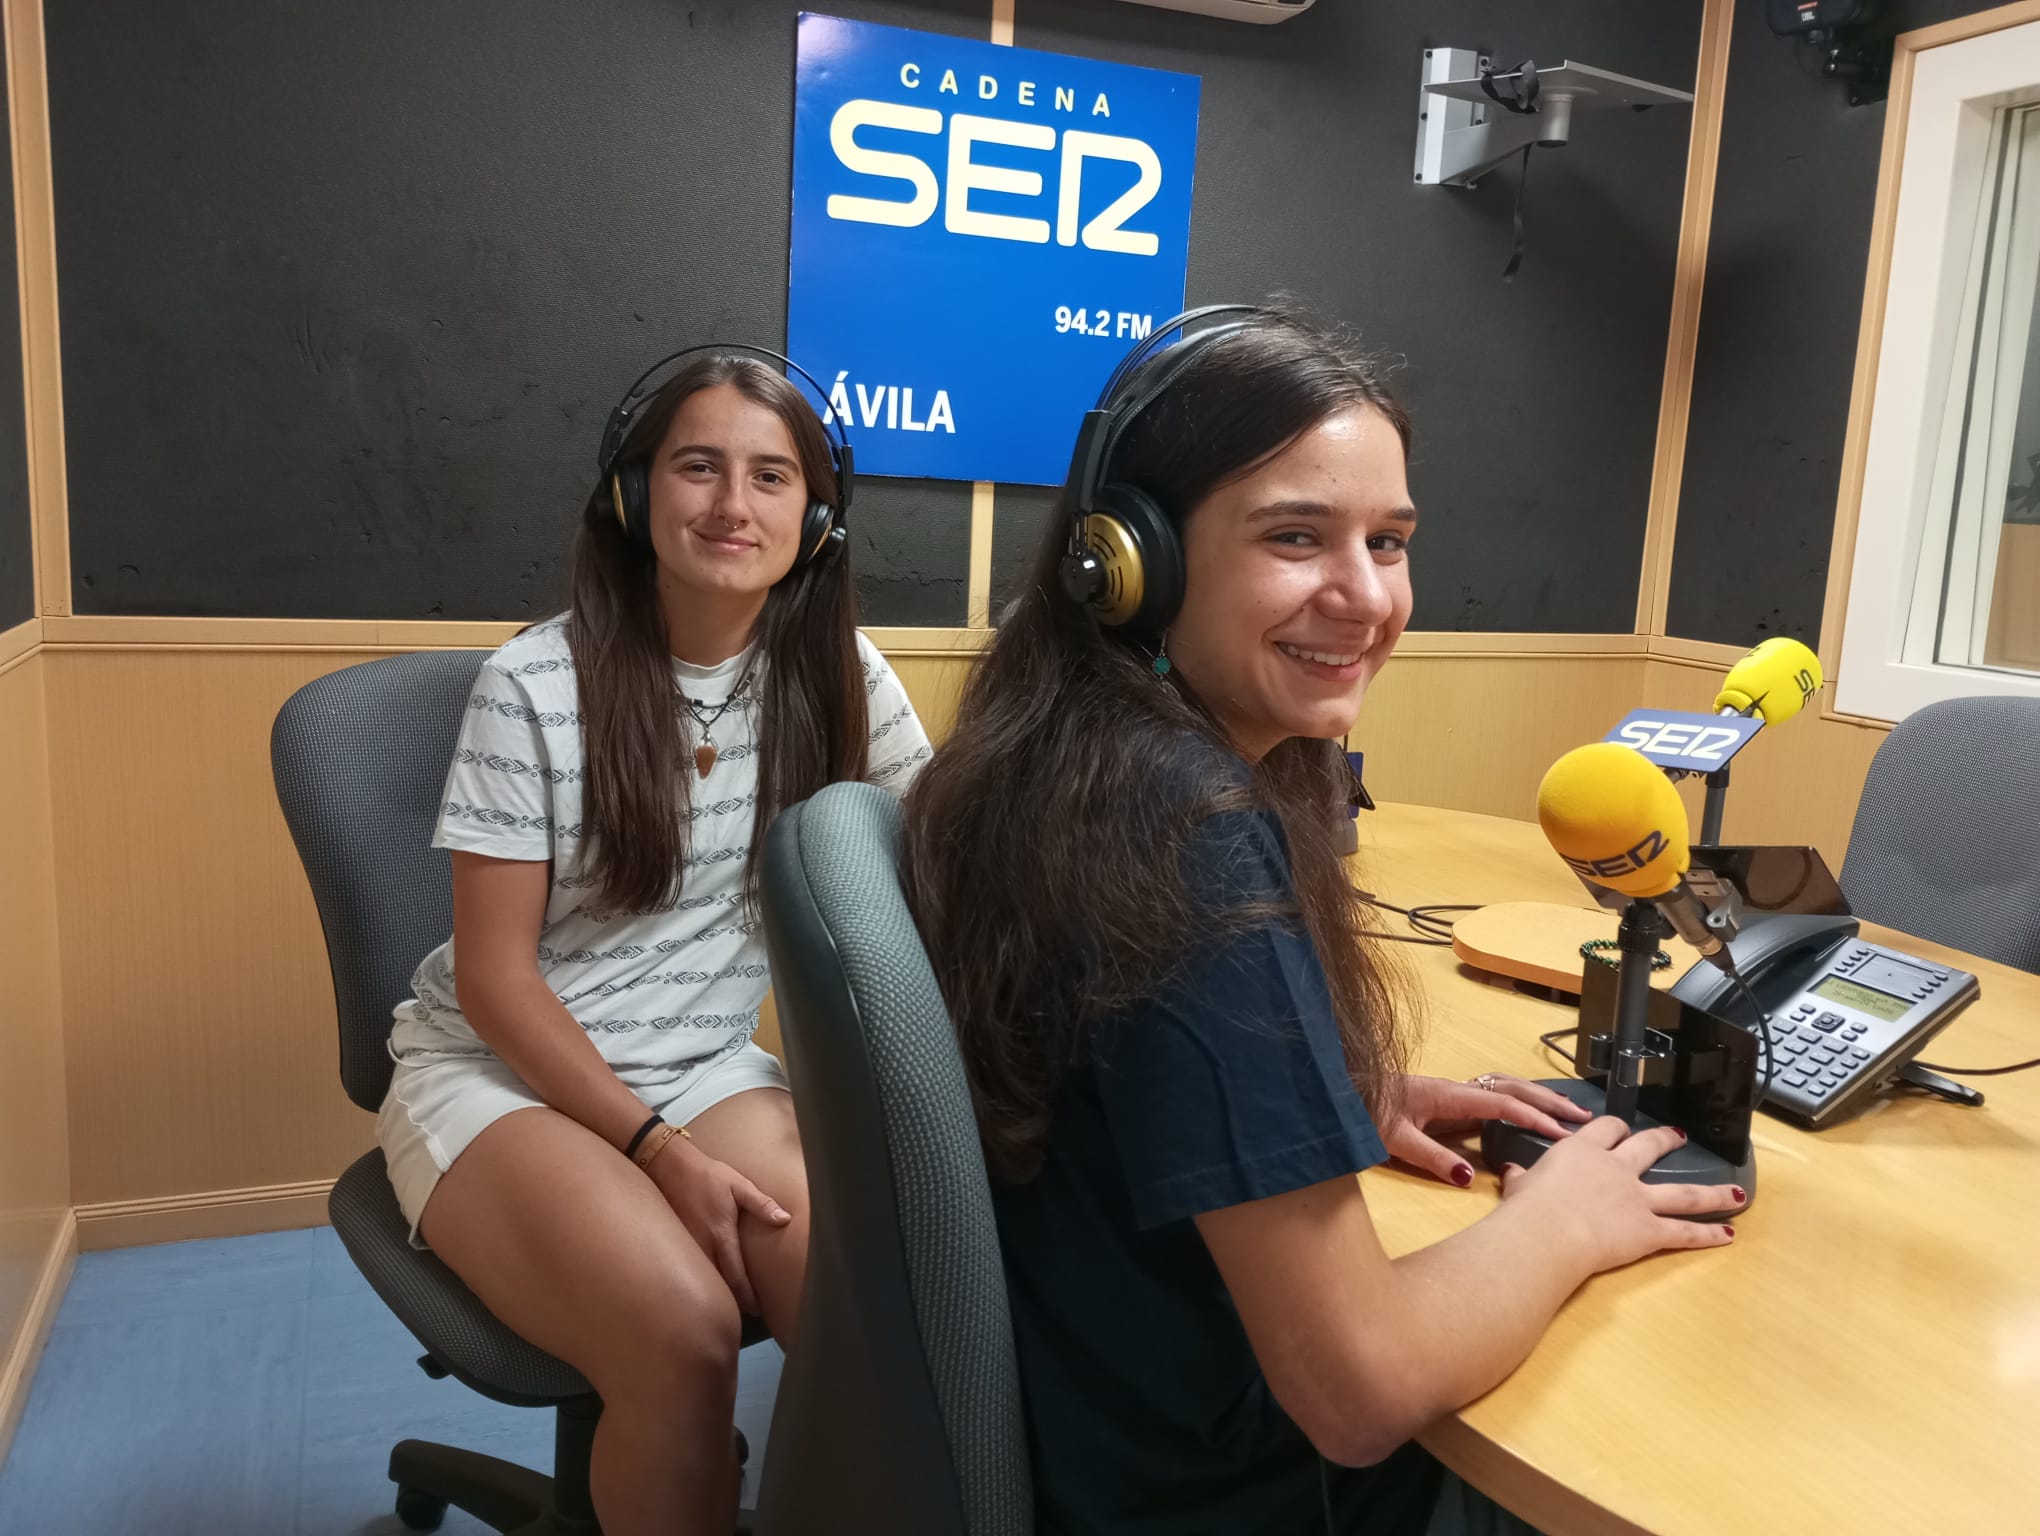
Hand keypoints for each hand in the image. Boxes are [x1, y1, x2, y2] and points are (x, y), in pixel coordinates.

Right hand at [646, 1135, 792, 1315]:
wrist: (669, 1166)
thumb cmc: (708, 1175)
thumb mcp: (739, 1185)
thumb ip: (762, 1204)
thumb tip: (785, 1219)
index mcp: (721, 1234)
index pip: (735, 1275)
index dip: (746, 1296)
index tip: (756, 1310)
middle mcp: (702, 1245)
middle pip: (718, 1283)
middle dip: (732, 1302)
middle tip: (747, 1315)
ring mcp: (686, 1245)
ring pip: (703, 1278)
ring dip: (716, 1292)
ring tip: (731, 1307)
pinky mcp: (675, 1242)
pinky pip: (690, 1268)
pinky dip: (701, 1279)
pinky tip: (707, 1285)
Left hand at [1379, 1072, 1593, 1186]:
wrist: (1340, 1093)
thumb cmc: (1363, 1112)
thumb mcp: (1394, 1141)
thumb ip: (1431, 1157)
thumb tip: (1468, 1176)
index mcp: (1447, 1095)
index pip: (1501, 1103)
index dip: (1533, 1117)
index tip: (1563, 1132)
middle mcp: (1455, 1089)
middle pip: (1512, 1089)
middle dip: (1549, 1102)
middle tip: (1583, 1118)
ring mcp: (1452, 1092)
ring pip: (1505, 1088)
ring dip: (1537, 1099)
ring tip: (1568, 1114)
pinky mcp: (1447, 1100)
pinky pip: (1493, 1096)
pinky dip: (1519, 1101)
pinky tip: (1530, 1114)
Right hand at [1498, 1116, 1740, 1273]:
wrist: (1547, 1232)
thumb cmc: (1528, 1208)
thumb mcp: (1520, 1186)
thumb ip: (1522, 1178)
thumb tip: (1513, 1173)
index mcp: (1582, 1152)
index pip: (1606, 1129)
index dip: (1616, 1128)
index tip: (1620, 1128)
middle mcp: (1616, 1169)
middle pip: (1648, 1147)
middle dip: (1666, 1140)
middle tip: (1679, 1137)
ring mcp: (1636, 1199)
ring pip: (1683, 1193)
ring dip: (1712, 1192)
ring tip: (1734, 1191)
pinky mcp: (1648, 1230)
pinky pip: (1683, 1232)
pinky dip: (1708, 1234)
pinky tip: (1727, 1234)